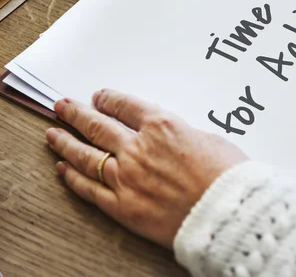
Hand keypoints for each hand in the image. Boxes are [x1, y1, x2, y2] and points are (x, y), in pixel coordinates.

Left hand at [46, 89, 247, 248]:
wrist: (228, 212)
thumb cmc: (227, 176)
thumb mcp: (209, 140)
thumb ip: (182, 135)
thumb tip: (170, 138)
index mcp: (162, 126)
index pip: (125, 106)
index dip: (109, 99)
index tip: (99, 97)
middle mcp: (138, 148)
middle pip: (98, 126)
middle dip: (77, 114)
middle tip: (62, 107)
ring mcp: (127, 177)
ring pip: (86, 155)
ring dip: (66, 142)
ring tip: (53, 134)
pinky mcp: (123, 206)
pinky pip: (90, 189)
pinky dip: (73, 178)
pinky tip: (63, 169)